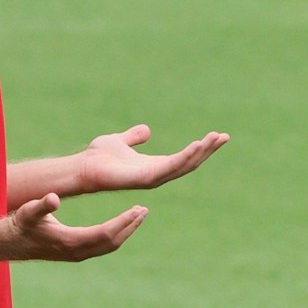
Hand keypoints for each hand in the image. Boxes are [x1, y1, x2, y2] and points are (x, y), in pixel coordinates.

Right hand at [6, 194, 146, 261]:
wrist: (10, 244)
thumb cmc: (20, 225)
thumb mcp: (29, 212)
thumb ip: (41, 205)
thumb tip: (53, 198)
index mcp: (71, 241)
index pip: (106, 232)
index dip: (123, 221)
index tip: (138, 209)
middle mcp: (78, 252)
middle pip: (113, 241)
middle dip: (130, 226)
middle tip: (144, 210)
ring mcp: (77, 255)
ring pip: (110, 245)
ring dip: (125, 231)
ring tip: (138, 216)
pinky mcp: (76, 254)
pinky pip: (103, 246)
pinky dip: (115, 235)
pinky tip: (121, 224)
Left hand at [77, 125, 228, 192]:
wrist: (83, 167)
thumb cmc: (98, 158)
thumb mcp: (120, 141)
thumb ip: (134, 137)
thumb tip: (146, 130)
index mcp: (155, 165)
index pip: (184, 158)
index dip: (201, 148)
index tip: (217, 136)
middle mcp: (157, 174)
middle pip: (190, 162)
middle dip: (208, 150)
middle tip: (224, 137)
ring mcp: (153, 177)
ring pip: (184, 165)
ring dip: (201, 152)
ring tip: (215, 138)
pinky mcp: (146, 177)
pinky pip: (170, 166)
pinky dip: (185, 156)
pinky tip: (197, 145)